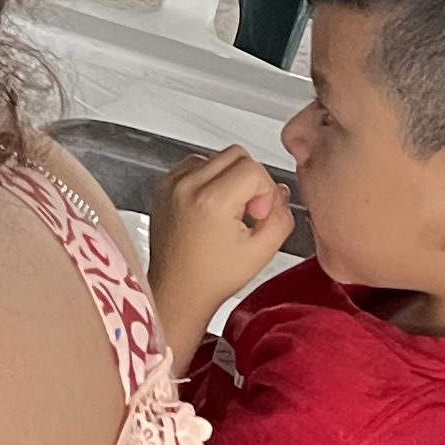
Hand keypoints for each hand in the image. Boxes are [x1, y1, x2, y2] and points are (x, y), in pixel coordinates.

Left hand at [148, 145, 295, 349]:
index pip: (253, 168)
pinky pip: (194, 165)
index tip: (257, 215)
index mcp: (211, 200)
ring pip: (215, 157)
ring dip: (229, 178)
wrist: (178, 290)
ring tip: (229, 212)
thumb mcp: (262, 252)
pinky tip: (212, 207)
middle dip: (250, 180)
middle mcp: (187, 186)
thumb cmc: (212, 278)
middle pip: (235, 155)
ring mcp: (171, 184)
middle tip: (247, 211)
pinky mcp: (163, 187)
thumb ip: (281, 217)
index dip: (265, 191)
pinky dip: (208, 179)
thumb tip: (280, 193)